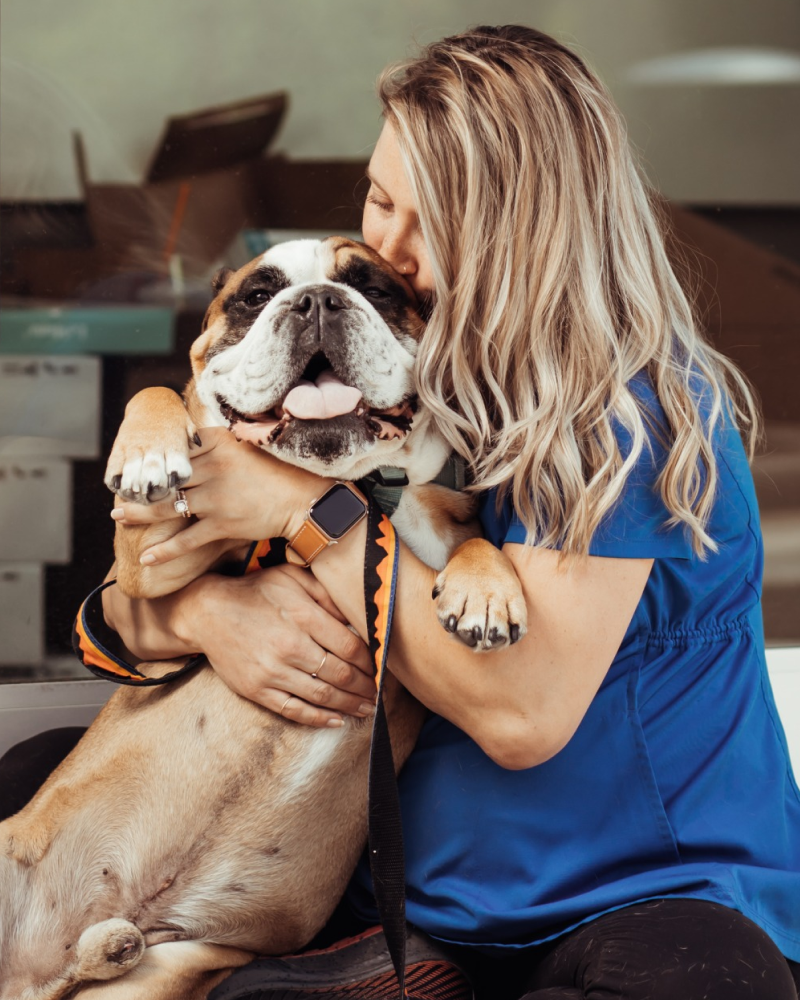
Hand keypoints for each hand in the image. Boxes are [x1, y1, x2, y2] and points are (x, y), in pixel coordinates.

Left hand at [111, 427, 332, 564]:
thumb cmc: (275, 472)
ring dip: (139, 514)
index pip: (177, 447)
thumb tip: (193, 438)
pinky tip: (148, 558)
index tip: (135, 460)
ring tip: (118, 517)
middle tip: (117, 491)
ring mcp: (216, 497)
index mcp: (219, 444)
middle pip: (165, 477)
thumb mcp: (247, 447)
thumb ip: (218, 444)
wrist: (302, 500)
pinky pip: (187, 539)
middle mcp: (214, 468)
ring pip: (168, 506)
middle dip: (137, 486)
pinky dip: (165, 551)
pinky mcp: (222, 524)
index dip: (155, 455)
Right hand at [188, 565, 375, 726]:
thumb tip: (356, 613)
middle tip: (380, 693)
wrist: (206, 613)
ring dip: (350, 705)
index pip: (350, 646)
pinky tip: (337, 720)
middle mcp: (289, 646)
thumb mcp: (291, 577)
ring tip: (368, 709)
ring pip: (322, 695)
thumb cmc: (255, 592)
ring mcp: (272, 671)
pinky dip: (319, 718)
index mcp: (302, 616)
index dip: (371, 660)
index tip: (382, 667)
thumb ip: (326, 593)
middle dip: (366, 687)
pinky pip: (294, 710)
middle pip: (341, 674)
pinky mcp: (257, 690)